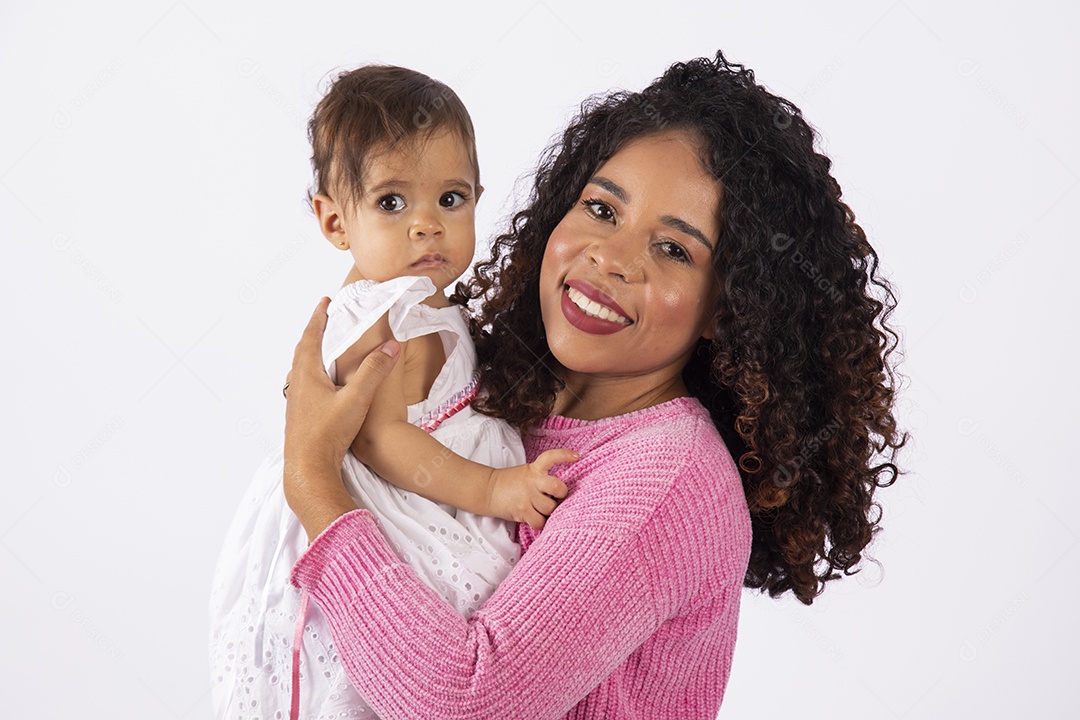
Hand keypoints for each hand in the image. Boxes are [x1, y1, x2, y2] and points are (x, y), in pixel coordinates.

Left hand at [283, 297, 399, 540]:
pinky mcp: (301, 416)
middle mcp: (298, 385)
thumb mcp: (356, 399)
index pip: (311, 336)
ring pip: (302, 369)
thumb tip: (390, 346)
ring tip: (326, 348)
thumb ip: (374, 371)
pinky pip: (306, 385)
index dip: (319, 317)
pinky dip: (315, 373)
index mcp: (307, 374)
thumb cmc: (327, 434)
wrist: (308, 469)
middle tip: (326, 320)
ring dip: (313, 353)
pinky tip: (326, 385)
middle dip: (315, 332)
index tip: (325, 302)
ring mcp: (297, 402)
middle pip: (304, 350)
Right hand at [488, 449, 576, 530]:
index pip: (551, 457)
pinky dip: (540, 523)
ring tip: (541, 509)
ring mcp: (527, 496)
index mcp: (534, 469)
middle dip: (561, 495)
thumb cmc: (510, 483)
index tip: (576, 456)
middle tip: (556, 497)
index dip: (564, 455)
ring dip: (549, 512)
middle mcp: (532, 481)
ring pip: (550, 508)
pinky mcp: (522, 510)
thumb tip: (561, 493)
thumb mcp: (527, 473)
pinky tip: (536, 519)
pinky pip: (540, 522)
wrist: (488, 491)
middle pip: (558, 488)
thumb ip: (542, 478)